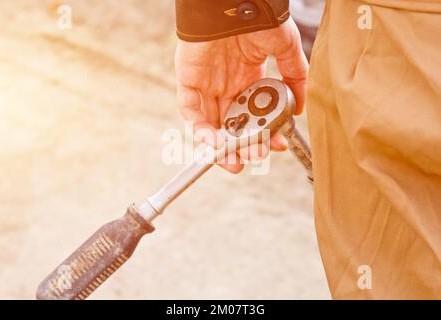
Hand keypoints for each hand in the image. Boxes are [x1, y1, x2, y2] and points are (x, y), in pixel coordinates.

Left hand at [175, 19, 308, 172]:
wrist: (233, 3)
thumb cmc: (260, 18)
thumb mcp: (286, 48)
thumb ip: (295, 75)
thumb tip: (301, 108)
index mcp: (248, 77)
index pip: (255, 112)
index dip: (264, 131)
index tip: (277, 145)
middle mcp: (227, 83)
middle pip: (234, 122)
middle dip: (245, 144)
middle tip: (255, 157)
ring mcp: (207, 83)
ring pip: (212, 122)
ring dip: (223, 145)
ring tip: (236, 162)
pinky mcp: (189, 81)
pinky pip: (191, 111)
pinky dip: (201, 129)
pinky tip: (217, 143)